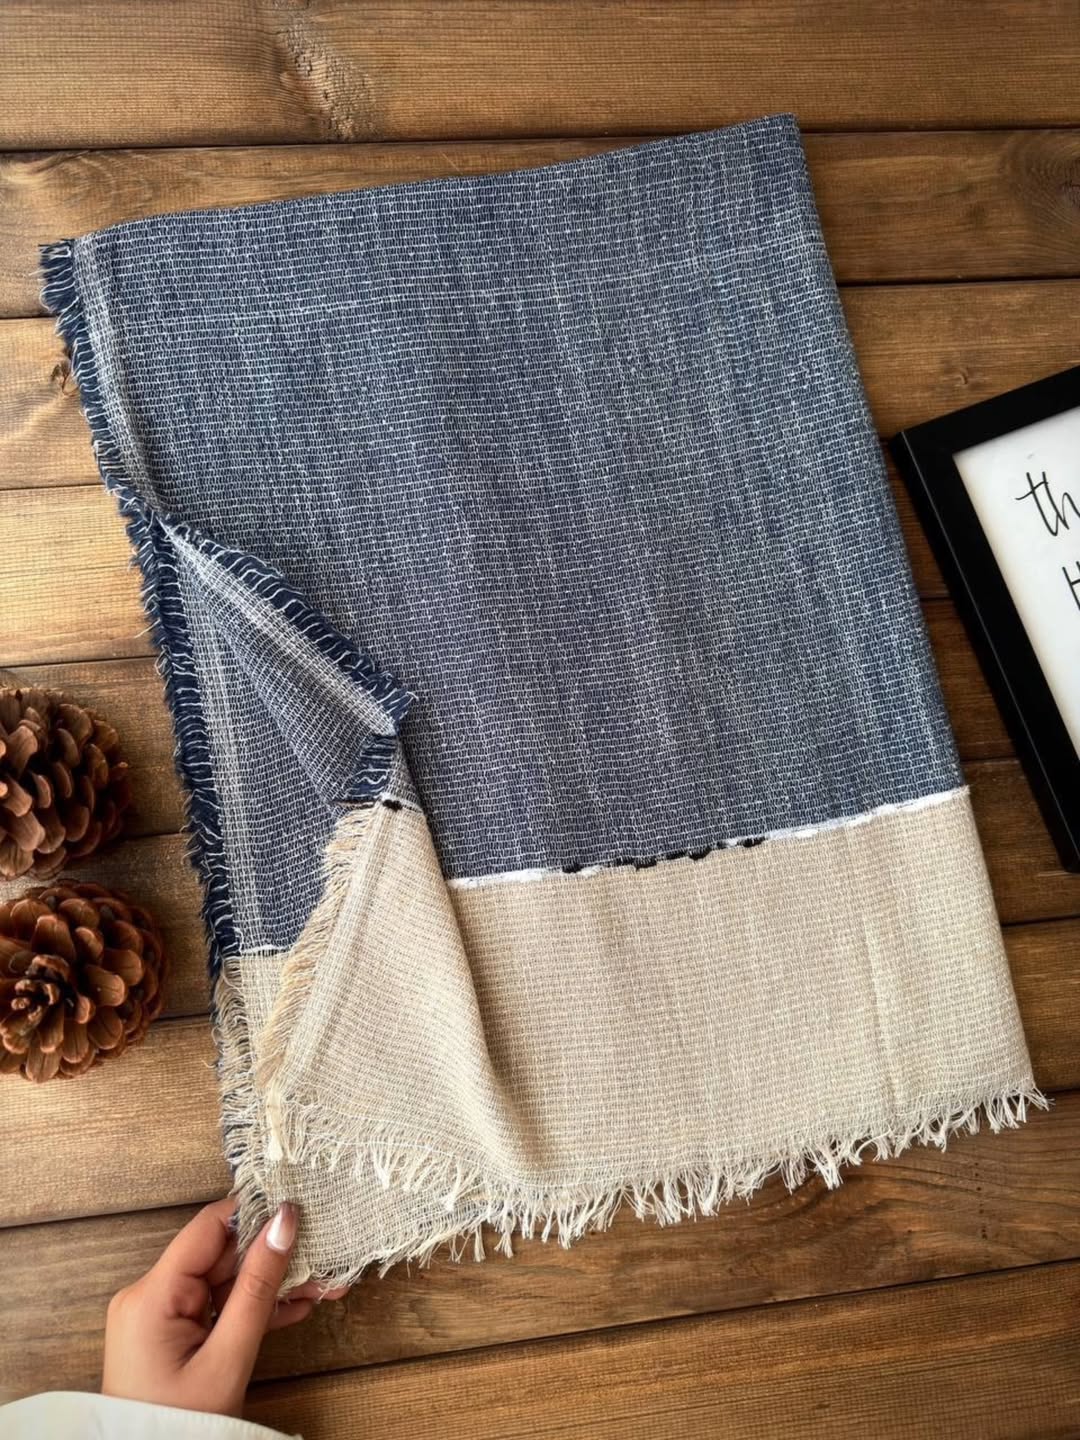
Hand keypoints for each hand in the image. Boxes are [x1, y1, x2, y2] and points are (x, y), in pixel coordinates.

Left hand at [102, 1196, 346, 1416]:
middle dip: (275, 1256)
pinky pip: (217, 1307)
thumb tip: (284, 1221)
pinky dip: (253, 1308)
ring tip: (323, 1284)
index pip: (209, 1228)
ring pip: (226, 1282)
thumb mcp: (228, 1357)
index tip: (300, 1208)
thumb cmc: (183, 1424)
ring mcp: (160, 1315)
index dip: (255, 1213)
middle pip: (222, 1256)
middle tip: (325, 1256)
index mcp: (152, 1294)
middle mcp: (150, 1295)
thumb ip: (258, 1287)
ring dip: (273, 1285)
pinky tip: (295, 1306)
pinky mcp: (172, 1333)